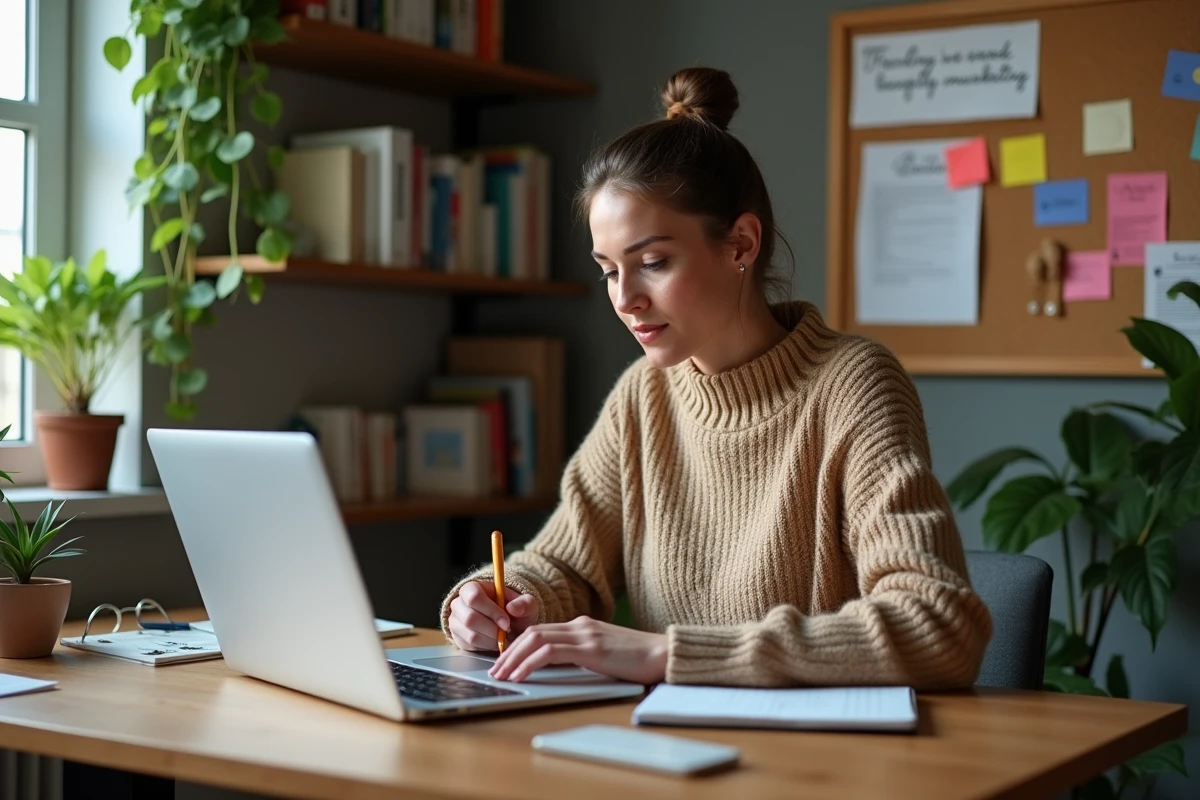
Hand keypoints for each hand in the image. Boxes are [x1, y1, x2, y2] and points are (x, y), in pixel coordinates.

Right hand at [447, 580, 539, 652]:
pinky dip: (486, 647)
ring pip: (471, 635)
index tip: (507, 622)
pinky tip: (495, 642)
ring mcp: (455, 621)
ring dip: (491, 640)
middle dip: (493, 629)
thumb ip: (524, 603)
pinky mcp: (457, 638)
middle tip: (507, 632)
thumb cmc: (514, 611)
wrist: (508, 625)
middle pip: (470, 619)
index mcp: (472, 588)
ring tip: (503, 637)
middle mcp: (459, 604)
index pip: (474, 597)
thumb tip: (513, 608)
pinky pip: (470, 647)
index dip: (491, 611)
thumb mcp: (526, 604)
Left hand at [488, 616, 666, 684]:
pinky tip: (521, 675)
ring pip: (536, 639)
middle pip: (532, 633)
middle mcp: (580, 625)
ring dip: (514, 658)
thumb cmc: (638, 660)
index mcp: (582, 626)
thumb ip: (582, 656)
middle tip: (495, 671)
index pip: (540, 631)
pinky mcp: (590, 648)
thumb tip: (559, 668)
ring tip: (502, 676)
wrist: (664, 655)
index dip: (517, 646)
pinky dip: (530, 663)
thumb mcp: (604, 656)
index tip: (504, 662)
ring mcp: (585, 634)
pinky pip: (550, 652)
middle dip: (508, 652)